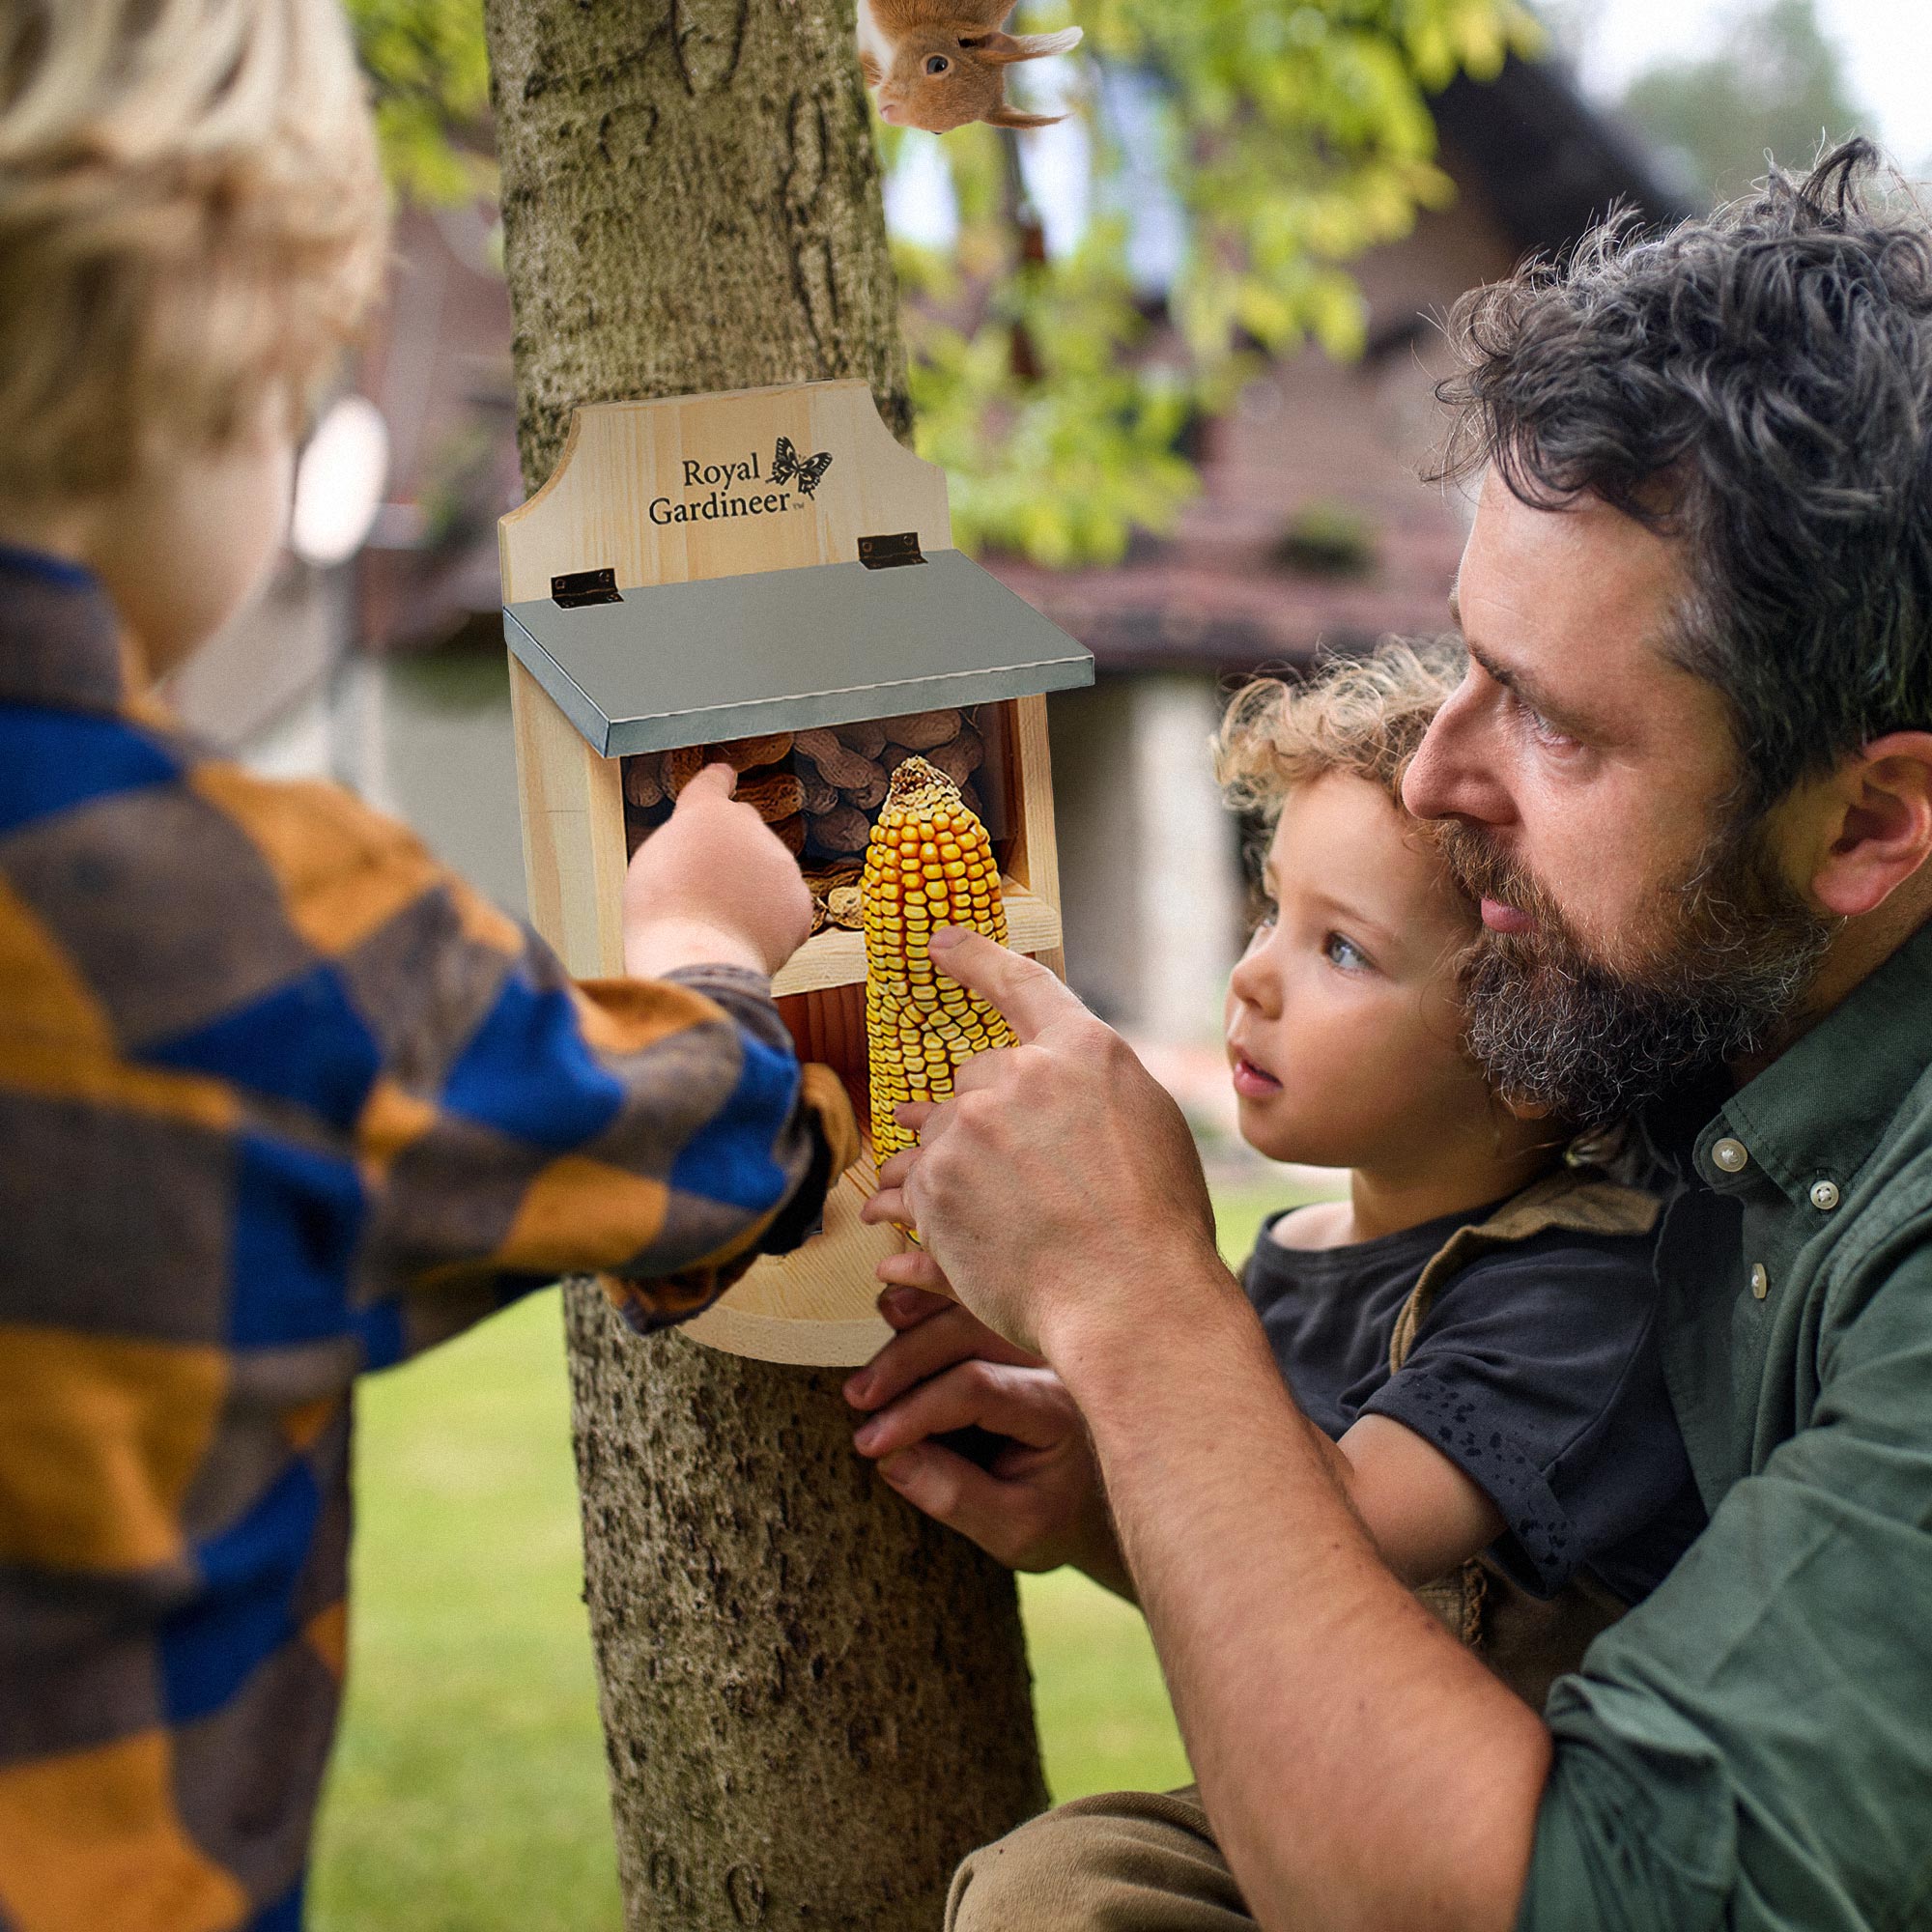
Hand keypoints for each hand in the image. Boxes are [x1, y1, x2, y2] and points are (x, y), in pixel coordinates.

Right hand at [622, 763, 812, 977]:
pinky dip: (769, 922)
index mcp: (706, 813)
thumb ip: (683, 842)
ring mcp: (781, 864)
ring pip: (767, 872)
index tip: (725, 775)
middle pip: (744, 832)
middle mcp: (750, 827)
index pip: (713, 785)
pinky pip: (785, 908)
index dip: (717, 781)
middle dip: (731, 853)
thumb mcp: (653, 861)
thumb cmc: (663, 916)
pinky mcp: (800, 901)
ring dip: (750, 891)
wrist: (697, 956)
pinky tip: (743, 938)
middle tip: (704, 892)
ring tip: (718, 923)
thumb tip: (704, 851)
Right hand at [845, 1282, 1129, 1591]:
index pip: (976, 1389)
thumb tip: (889, 1459)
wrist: (1094, 1501)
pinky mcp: (1016, 1332)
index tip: (870, 1443)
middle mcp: (1051, 1361)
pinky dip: (930, 1293)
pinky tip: (893, 1298)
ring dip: (913, 1317)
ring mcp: (1035, 1339)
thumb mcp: (1013, 1532)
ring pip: (968, 1305)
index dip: (916, 1411)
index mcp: (1055, 1409)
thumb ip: (953, 1496)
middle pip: (969, 1333)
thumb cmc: (1054, 1517)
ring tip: (872, 1346)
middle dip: (904, 1361)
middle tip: (857, 1398)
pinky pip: (972, 1301)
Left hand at [859, 929, 1224, 1356]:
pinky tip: (963, 1239)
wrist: (1130, 1302)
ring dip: (954, 1165)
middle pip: (975, 1079)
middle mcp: (1020, 1076)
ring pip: (939, 1133)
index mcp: (1084, 1050)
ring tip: (992, 1216)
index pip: (1020, 983)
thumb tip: (1051, 1085)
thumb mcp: (1148, 1126)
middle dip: (987, 1121)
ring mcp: (970, 1129)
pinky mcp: (934, 1186)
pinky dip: (929, 1208)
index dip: (975, 958)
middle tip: (1020, 1179)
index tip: (940, 942)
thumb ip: (1091, 1088)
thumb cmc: (1157, 1227)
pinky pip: (914, 1185)